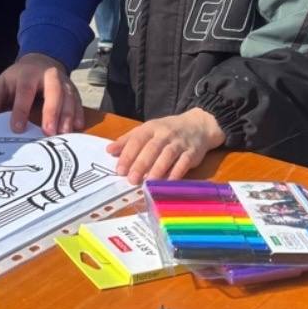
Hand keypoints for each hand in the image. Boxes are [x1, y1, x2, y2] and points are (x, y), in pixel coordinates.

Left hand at [0, 52, 83, 134]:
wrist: (41, 60)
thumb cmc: (19, 77)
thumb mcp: (2, 83)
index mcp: (27, 74)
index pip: (25, 91)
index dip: (21, 110)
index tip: (17, 128)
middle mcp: (49, 76)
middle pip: (53, 92)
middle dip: (52, 112)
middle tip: (48, 132)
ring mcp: (64, 82)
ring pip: (69, 97)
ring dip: (67, 116)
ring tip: (63, 134)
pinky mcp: (73, 90)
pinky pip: (78, 102)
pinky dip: (79, 114)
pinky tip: (77, 127)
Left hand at [106, 108, 225, 183]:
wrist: (198, 125)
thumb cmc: (167, 131)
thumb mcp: (147, 130)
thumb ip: (128, 140)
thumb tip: (109, 150)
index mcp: (151, 128)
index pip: (137, 140)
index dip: (128, 155)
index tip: (119, 170)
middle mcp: (165, 134)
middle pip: (151, 148)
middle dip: (141, 164)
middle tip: (131, 179)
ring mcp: (180, 143)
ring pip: (168, 155)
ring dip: (158, 169)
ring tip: (148, 183)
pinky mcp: (192, 152)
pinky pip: (184, 163)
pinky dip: (176, 173)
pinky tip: (168, 183)